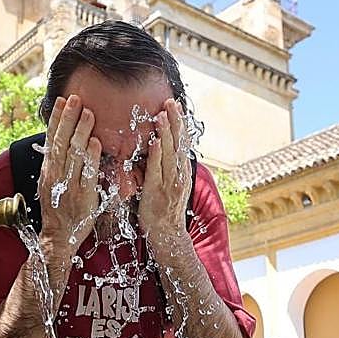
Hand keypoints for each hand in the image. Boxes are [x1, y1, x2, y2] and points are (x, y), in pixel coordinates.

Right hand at [38, 95, 101, 251]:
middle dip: (68, 119)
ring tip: (89, 114)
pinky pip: (87, 174)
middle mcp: (56, 175)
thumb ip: (58, 164)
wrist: (58, 236)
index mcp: (48, 170)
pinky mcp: (83, 197)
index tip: (61, 101)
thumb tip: (63, 141)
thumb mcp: (52, 183)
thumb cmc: (58, 209)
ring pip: (73, 155)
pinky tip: (95, 142)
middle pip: (61, 142)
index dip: (56, 119)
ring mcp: (69, 186)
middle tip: (76, 99)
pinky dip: (91, 158)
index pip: (51, 140)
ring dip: (81, 132)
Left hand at [138, 98, 193, 249]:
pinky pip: (156, 170)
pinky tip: (156, 142)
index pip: (182, 142)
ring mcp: (169, 183)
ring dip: (166, 133)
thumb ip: (168, 168)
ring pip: (169, 154)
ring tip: (162, 115)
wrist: (167, 235)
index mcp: (182, 172)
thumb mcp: (171, 185)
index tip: (175, 106)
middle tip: (170, 102)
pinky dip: (157, 155)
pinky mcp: (156, 192)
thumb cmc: (165, 210)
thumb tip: (164, 149)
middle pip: (178, 143)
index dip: (179, 124)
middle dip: (175, 121)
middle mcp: (179, 175)